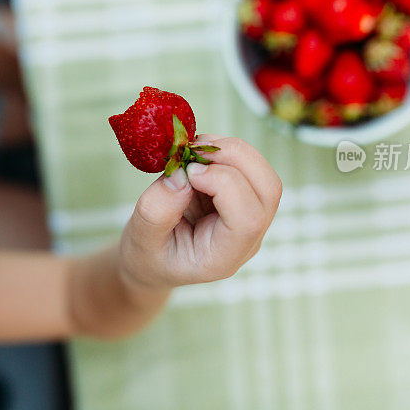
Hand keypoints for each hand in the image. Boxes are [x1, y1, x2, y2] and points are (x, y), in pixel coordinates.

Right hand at [118, 135, 282, 289]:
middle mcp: (246, 239)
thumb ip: (157, 210)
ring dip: (231, 151)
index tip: (188, 171)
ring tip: (194, 150)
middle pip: (268, 190)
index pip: (248, 219)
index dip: (224, 184)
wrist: (153, 260)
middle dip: (236, 158)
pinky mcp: (244, 199)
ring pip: (263, 174)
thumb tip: (183, 174)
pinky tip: (198, 155)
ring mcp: (250, 218)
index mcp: (223, 258)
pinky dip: (225, 151)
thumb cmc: (148, 254)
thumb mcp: (140, 237)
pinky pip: (249, 167)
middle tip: (196, 149)